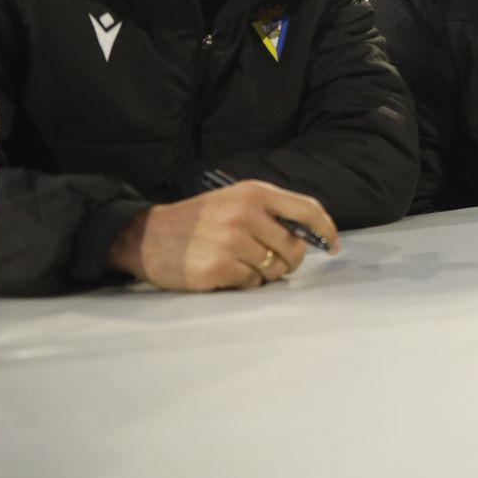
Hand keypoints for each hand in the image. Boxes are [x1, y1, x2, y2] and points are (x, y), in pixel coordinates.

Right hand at [106, 180, 339, 291]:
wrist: (144, 235)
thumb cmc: (196, 220)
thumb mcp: (234, 200)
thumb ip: (271, 212)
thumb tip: (312, 236)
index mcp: (254, 193)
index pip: (308, 210)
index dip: (327, 229)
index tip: (333, 245)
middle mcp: (245, 214)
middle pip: (294, 248)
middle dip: (287, 260)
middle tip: (266, 260)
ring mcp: (231, 242)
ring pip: (275, 270)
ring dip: (263, 273)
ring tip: (238, 261)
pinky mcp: (217, 268)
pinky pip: (252, 284)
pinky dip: (243, 282)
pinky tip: (223, 270)